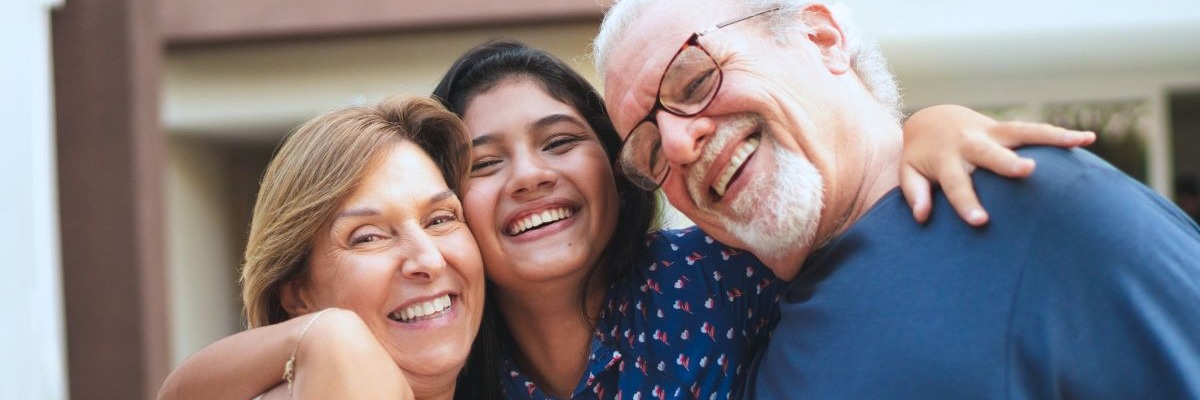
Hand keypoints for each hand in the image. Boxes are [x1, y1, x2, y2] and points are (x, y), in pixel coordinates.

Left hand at [900, 104, 1094, 225]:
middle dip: (1007, 162)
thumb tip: (921, 217)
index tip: (981, 221)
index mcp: (945, 159)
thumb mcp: (910, 172)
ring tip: (1079, 142)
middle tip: (1026, 171)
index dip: (967, 203)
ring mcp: (991, 132)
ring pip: (1021, 133)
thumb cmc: (922, 156)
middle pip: (990, 153)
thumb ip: (915, 193)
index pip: (956, 185)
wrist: (932, 120)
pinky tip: (1088, 140)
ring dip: (1049, 137)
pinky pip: (1035, 130)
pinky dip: (1060, 134)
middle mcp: (970, 143)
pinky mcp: (1006, 129)